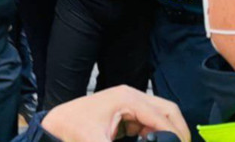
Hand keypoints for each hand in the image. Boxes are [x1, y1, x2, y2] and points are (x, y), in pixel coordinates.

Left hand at [42, 86, 189, 141]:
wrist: (56, 124)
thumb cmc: (73, 128)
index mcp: (128, 99)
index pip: (163, 118)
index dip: (176, 136)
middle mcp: (132, 96)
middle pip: (168, 110)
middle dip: (178, 131)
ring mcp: (129, 102)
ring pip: (161, 115)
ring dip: (167, 133)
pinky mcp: (126, 110)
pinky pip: (150, 121)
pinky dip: (155, 134)